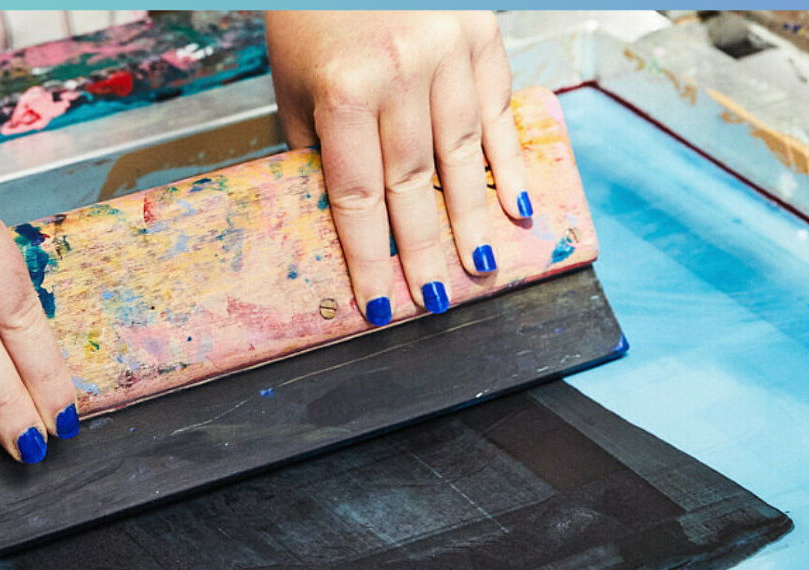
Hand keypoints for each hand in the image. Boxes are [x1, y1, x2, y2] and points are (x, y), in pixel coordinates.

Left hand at [266, 11, 530, 324]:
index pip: (359, 196)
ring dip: (473, 218)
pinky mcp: (480, 36)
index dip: (370, 256)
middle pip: (414, 185)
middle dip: (425, 251)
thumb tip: (340, 211)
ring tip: (482, 266)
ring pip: (463, 155)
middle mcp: (399, 76)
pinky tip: (514, 205)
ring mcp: (447, 55)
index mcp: (344, 92)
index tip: (380, 302)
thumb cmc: (311, 10)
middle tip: (438, 299)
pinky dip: (508, 162)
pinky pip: (498, 112)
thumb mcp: (294, 83)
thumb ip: (316, 146)